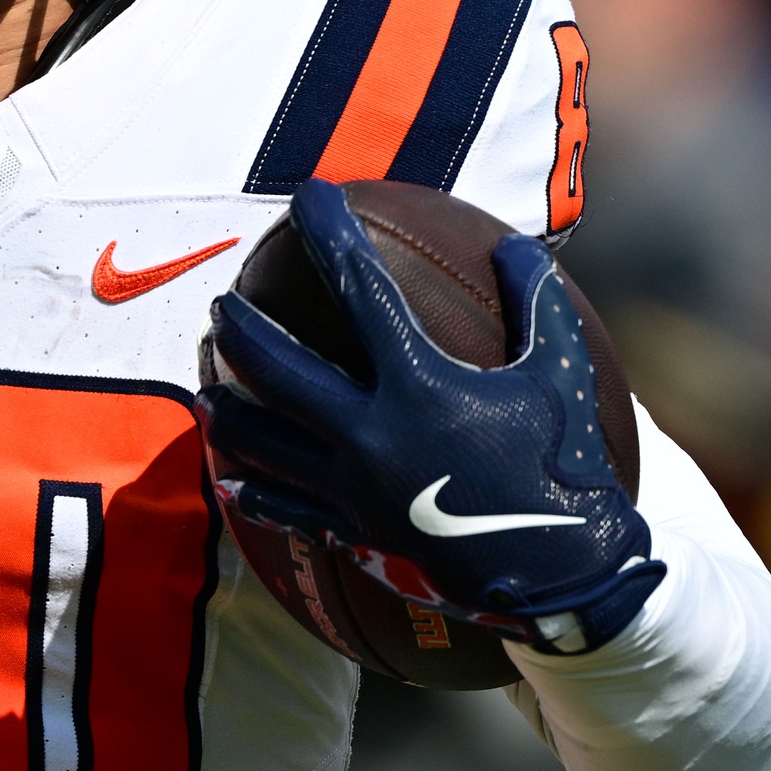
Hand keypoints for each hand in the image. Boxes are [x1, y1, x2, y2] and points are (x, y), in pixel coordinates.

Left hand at [203, 181, 659, 650]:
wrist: (562, 574)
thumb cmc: (565, 464)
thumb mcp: (560, 372)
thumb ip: (536, 302)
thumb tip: (515, 244)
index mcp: (419, 384)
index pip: (360, 288)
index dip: (330, 233)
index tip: (309, 196)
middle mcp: (372, 432)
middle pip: (281, 370)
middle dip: (243, 330)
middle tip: (222, 305)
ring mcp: (356, 488)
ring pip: (266, 443)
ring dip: (230, 411)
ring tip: (206, 391)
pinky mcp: (356, 532)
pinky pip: (290, 510)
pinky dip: (256, 493)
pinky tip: (230, 480)